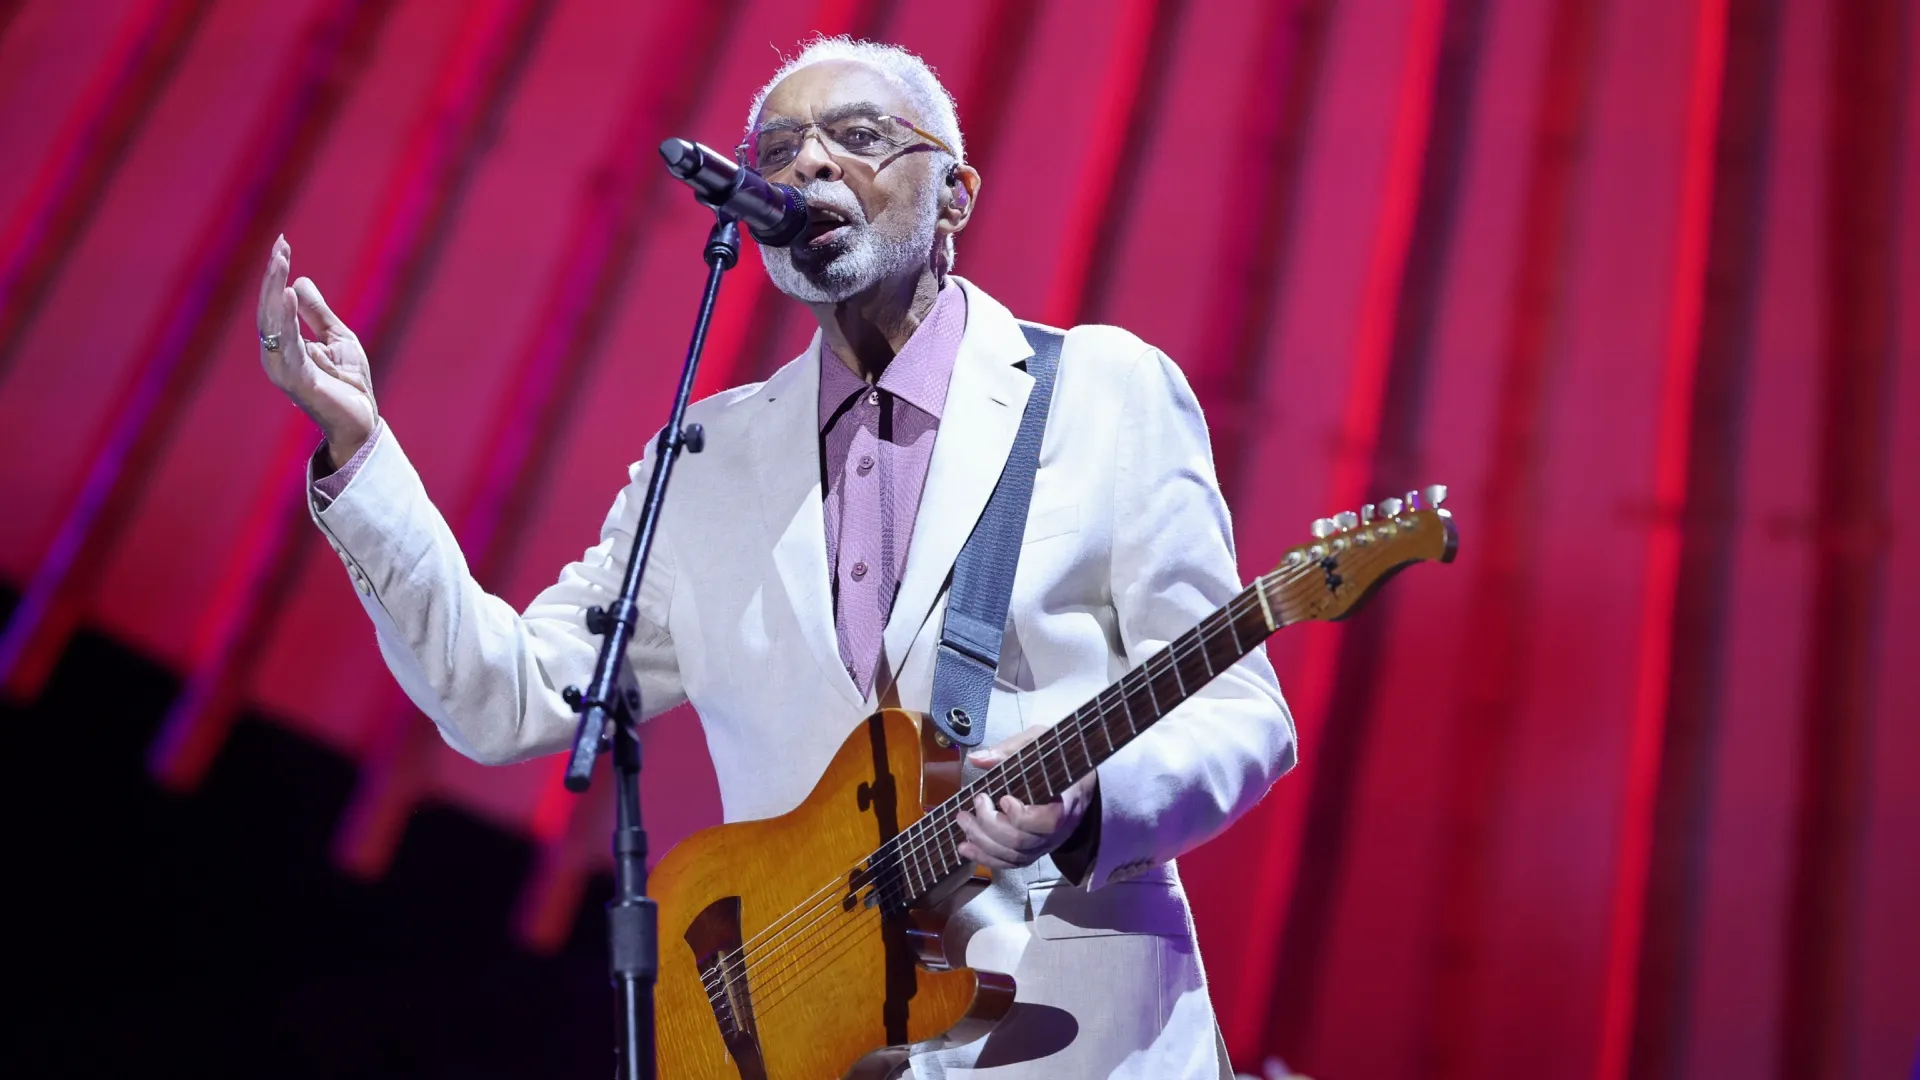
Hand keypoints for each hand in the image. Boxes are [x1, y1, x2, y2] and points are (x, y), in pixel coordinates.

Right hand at [256, 235, 375, 466]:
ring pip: (272, 323)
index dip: (277, 275)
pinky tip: (285, 297)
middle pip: (269, 309)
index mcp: (285, 345)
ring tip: (280, 262)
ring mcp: (284, 369)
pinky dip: (285, 319)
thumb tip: (298, 282)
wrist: (363, 420)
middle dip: (273, 276)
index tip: (282, 243)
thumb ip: (317, 314)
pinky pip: (287, 345)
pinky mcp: (298, 380)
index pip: (275, 304)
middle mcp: (278, 355)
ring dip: (274, 290)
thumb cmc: (349, 384)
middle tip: (280, 246)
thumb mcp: (337, 337)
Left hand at [955, 725, 1098, 870]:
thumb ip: (1009, 751)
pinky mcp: (1034, 852)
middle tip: (976, 802)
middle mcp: (1058, 830)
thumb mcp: (1039, 743)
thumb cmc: (1058, 758)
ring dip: (982, 841)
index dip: (1021, 816)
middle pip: (1021, 841)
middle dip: (989, 824)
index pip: (1048, 822)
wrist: (1078, 781)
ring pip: (1012, 855)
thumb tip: (976, 759)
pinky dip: (985, 858)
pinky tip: (966, 848)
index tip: (1003, 798)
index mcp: (1066, 802)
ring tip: (963, 821)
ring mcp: (1045, 844)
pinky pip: (1010, 864)